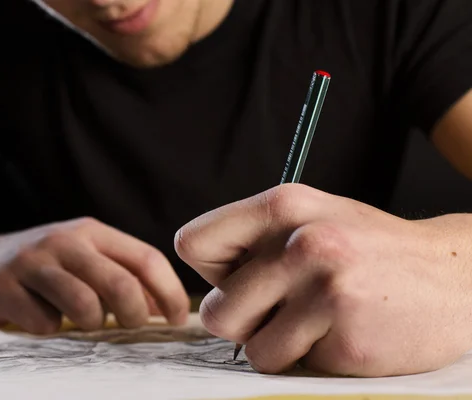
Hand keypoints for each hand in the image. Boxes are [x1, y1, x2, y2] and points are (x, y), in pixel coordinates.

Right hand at [0, 217, 188, 333]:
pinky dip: (51, 330)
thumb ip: (125, 277)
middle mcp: (64, 241)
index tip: (178, 319)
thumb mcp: (86, 261)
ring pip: (85, 305)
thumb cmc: (47, 268)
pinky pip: (44, 323)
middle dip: (135, 316)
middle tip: (130, 326)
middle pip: (121, 285)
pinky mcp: (1, 287)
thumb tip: (167, 308)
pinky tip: (42, 319)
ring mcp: (31, 262)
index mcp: (92, 232)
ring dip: (92, 324)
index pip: (146, 258)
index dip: (170, 292)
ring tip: (82, 321)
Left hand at [175, 183, 471, 376]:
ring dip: (278, 346)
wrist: (454, 275)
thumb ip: (254, 241)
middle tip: (282, 309)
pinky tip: (343, 333)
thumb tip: (204, 284)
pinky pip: (293, 367)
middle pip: (214, 311)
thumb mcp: (311, 218)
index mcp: (283, 206)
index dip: (211, 271)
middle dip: (243, 321)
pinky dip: (313, 359)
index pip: (191, 244)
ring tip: (317, 321)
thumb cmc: (368, 249)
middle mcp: (301, 242)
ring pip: (251, 349)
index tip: (243, 277)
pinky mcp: (347, 339)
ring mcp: (325, 290)